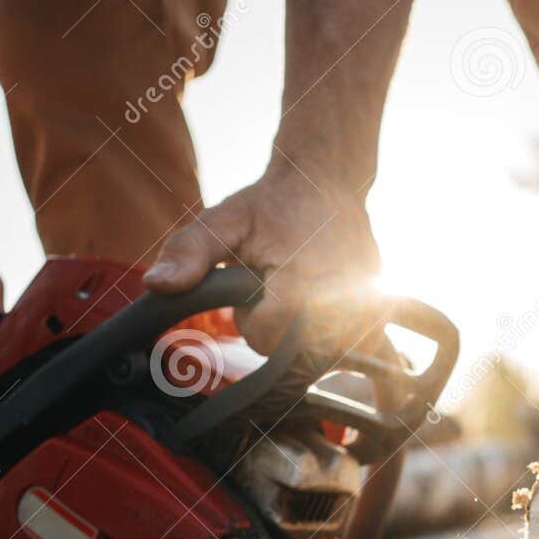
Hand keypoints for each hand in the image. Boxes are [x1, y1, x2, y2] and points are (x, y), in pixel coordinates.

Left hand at [143, 169, 380, 356]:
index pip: (264, 340)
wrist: (327, 181)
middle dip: (279, 329)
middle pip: (292, 354)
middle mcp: (342, 301)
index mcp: (302, 284)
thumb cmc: (272, 205)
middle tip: (279, 285)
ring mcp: (368, 309)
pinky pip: (351, 351)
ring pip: (322, 356)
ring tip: (304, 292)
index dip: (250, 318)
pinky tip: (327, 308)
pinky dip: (335, 337)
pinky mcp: (382, 312)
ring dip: (306, 335)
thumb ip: (188, 253)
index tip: (254, 287)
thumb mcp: (222, 221)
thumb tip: (156, 285)